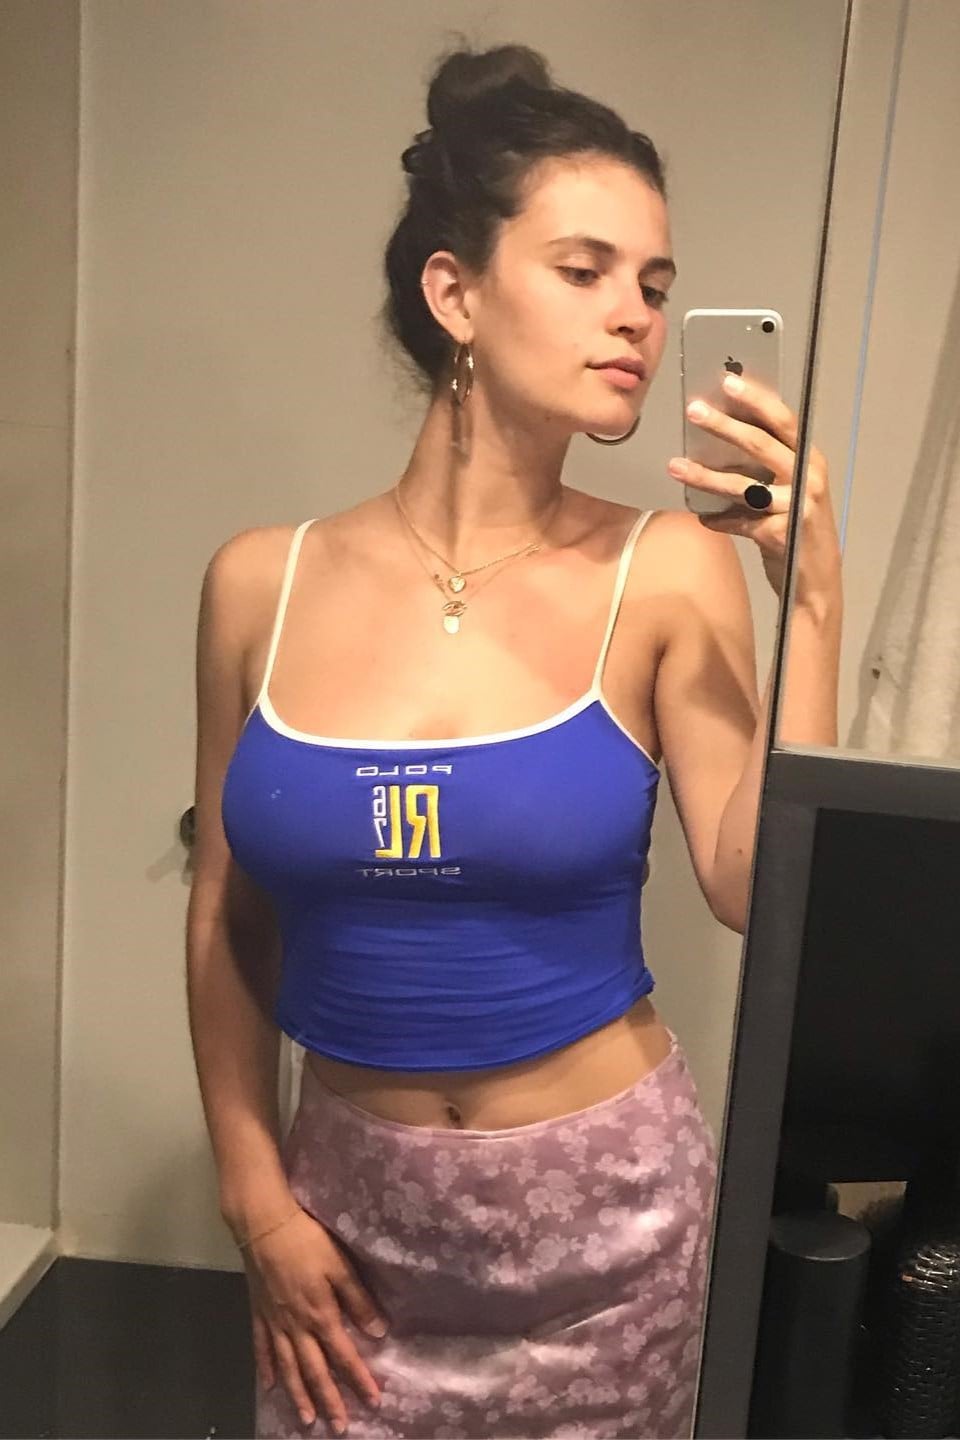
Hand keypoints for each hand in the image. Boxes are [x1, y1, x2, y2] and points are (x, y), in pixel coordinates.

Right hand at [242, 1205, 387, 1432]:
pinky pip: (262, 1349)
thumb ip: (358, 1299)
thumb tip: (379, 1333)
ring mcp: (274, 1323)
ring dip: (298, 1396)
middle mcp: (296, 1327)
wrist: (263, 1225)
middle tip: (339, 1427)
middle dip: (328, 1400)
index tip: (373, 1402)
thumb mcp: (340, 1265)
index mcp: (320, 1315)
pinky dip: (266, 1370)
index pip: (344, 1356)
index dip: (359, 1380)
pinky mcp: (258, 1314)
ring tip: (306, 1420)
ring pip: (288, 1368)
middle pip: (314, 1371)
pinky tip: (269, 1387)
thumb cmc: (307, 1241)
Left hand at [668, 374, 840, 603]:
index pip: (784, 421)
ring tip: (675, 466)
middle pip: (761, 444)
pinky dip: (717, 520)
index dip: (757, 399)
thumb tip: (725, 441)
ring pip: (742, 485)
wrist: (817, 583)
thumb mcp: (792, 493)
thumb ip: (769, 469)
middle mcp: (808, 478)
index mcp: (810, 461)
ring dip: (705, 476)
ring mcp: (797, 506)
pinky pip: (737, 522)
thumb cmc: (800, 531)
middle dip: (724, 426)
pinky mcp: (779, 534)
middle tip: (694, 411)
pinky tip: (702, 518)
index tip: (728, 382)